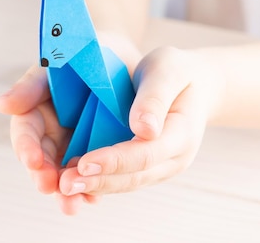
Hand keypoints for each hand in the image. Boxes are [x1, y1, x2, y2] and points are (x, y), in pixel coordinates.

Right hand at [0, 32, 142, 214]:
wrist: (115, 55)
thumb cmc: (78, 52)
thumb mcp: (54, 63)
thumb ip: (31, 85)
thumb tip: (2, 105)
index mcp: (36, 112)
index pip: (26, 133)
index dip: (27, 148)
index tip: (34, 160)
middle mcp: (51, 133)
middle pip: (43, 161)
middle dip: (45, 177)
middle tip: (52, 188)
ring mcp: (73, 145)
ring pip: (65, 173)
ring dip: (67, 191)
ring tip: (72, 205)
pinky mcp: (96, 153)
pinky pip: (90, 174)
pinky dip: (91, 188)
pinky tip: (94, 199)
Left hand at [58, 46, 224, 196]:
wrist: (194, 84)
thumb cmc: (177, 72)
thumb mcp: (167, 71)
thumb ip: (155, 98)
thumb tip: (144, 129)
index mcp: (181, 134)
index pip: (145, 154)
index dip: (113, 160)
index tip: (84, 163)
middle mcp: (173, 158)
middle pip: (134, 176)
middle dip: (99, 181)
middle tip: (65, 184)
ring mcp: (161, 167)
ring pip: (127, 183)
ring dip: (96, 187)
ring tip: (65, 188)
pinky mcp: (147, 167)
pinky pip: (123, 178)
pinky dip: (100, 181)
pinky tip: (76, 181)